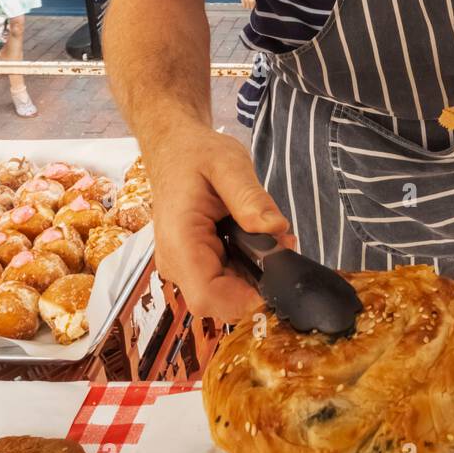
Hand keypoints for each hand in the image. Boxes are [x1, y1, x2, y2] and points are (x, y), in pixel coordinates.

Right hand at [146, 124, 295, 322]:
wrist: (173, 150)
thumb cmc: (195, 155)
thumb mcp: (228, 164)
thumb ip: (251, 198)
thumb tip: (276, 228)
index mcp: (180, 240)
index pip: (207, 296)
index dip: (245, 300)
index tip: (277, 279)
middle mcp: (177, 262)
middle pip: (220, 302)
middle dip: (258, 282)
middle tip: (281, 246)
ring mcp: (184, 267)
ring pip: (225, 295)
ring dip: (255, 275)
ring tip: (270, 238)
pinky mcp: (194, 265)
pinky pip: (224, 281)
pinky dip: (247, 268)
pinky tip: (256, 240)